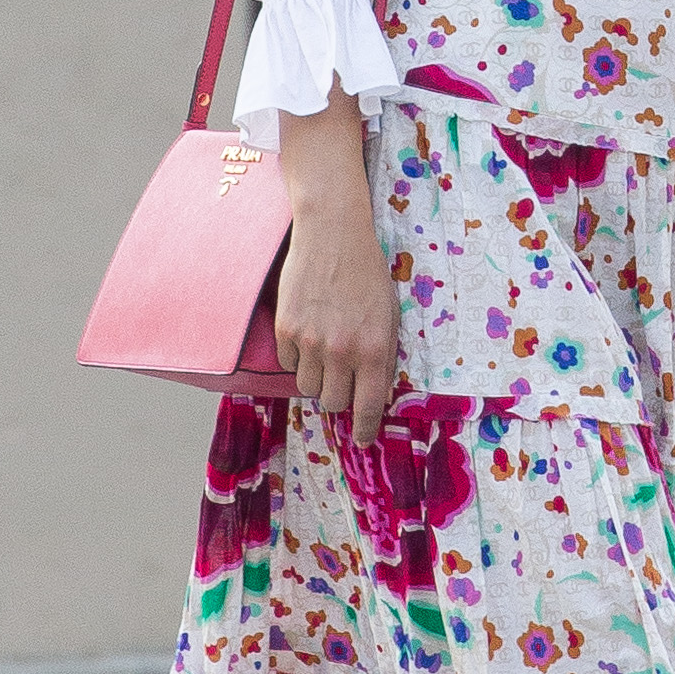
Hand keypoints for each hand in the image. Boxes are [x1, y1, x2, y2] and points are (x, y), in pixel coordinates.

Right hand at [276, 87, 399, 441]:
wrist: (334, 234)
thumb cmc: (367, 273)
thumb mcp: (388, 315)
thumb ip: (380, 356)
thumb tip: (372, 394)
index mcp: (375, 349)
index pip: (368, 406)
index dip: (364, 428)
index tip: (361, 439)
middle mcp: (343, 350)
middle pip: (333, 402)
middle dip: (337, 396)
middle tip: (340, 380)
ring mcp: (311, 341)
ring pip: (307, 386)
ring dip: (316, 376)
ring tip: (324, 349)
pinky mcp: (286, 329)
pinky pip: (287, 362)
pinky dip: (296, 355)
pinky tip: (307, 330)